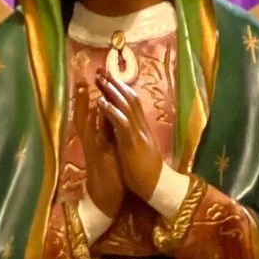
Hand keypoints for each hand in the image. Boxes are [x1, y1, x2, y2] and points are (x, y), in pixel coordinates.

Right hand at [72, 77, 123, 219]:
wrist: (106, 203)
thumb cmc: (111, 180)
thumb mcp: (111, 155)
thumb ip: (109, 140)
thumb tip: (111, 125)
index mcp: (99, 141)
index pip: (95, 116)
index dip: (94, 99)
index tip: (96, 81)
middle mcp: (93, 143)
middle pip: (84, 115)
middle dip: (83, 97)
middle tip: (82, 77)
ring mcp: (92, 149)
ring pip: (85, 123)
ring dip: (83, 105)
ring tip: (82, 86)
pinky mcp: (96, 158)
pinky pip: (92, 137)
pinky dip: (92, 123)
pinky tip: (92, 111)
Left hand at [97, 73, 164, 202]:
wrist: (160, 188)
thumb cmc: (149, 173)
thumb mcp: (141, 150)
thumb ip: (134, 137)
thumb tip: (126, 128)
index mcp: (142, 129)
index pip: (132, 103)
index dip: (120, 89)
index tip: (108, 78)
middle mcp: (141, 127)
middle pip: (129, 98)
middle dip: (115, 83)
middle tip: (100, 69)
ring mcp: (138, 134)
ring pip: (126, 106)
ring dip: (112, 91)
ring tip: (99, 79)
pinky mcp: (133, 143)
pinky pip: (122, 123)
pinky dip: (111, 111)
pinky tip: (101, 101)